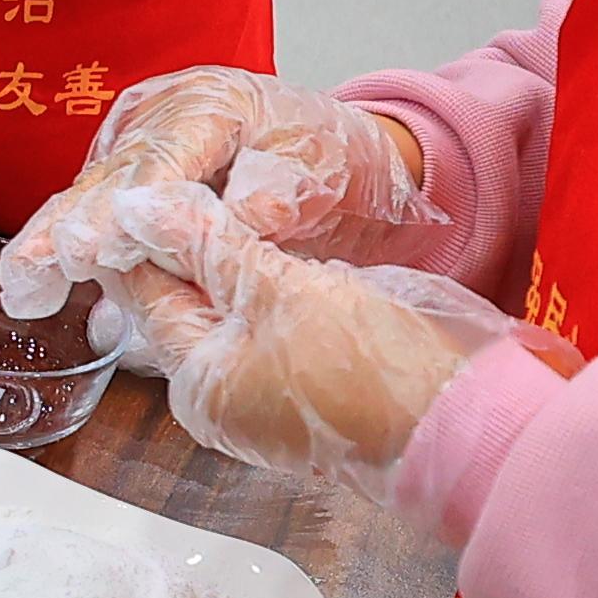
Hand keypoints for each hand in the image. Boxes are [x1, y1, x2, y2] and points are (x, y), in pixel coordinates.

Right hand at [2, 67, 431, 315]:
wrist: (338, 158)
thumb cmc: (330, 160)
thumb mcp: (316, 171)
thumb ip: (270, 197)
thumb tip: (229, 224)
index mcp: (214, 104)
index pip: (162, 159)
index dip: (124, 208)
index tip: (94, 248)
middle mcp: (164, 114)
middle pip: (111, 175)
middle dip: (67, 227)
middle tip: (32, 271)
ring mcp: (141, 139)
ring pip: (92, 193)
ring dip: (53, 242)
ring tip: (21, 287)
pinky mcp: (130, 169)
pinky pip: (97, 209)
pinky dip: (69, 246)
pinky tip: (37, 284)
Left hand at [105, 204, 530, 505]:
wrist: (456, 417)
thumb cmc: (370, 364)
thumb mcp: (279, 288)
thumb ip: (210, 246)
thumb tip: (141, 213)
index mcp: (197, 380)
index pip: (146, 294)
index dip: (144, 236)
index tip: (142, 185)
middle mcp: (219, 393)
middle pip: (183, 304)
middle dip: (183, 247)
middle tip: (183, 180)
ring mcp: (260, 393)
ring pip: (225, 312)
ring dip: (224, 262)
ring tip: (223, 201)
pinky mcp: (301, 382)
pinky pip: (263, 327)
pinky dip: (261, 287)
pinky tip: (267, 248)